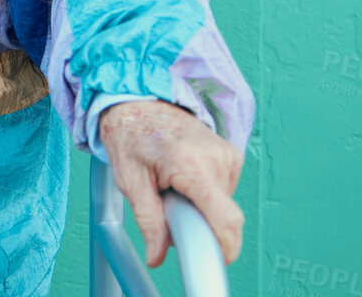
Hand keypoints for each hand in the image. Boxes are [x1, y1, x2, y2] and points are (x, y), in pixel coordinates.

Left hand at [97, 100, 244, 266]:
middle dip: (201, 224)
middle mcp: (216, 158)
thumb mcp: (130, 179)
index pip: (225, 217)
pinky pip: (223, 191)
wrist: (139, 100)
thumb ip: (148, 220)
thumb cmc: (131, 134)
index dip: (225, 246)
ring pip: (224, 205)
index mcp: (191, 164)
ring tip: (173, 185)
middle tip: (170, 207)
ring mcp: (228, 155)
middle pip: (223, 216)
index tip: (213, 261)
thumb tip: (157, 256)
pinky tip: (184, 177)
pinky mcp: (232, 155)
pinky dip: (206, 194)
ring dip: (201, 207)